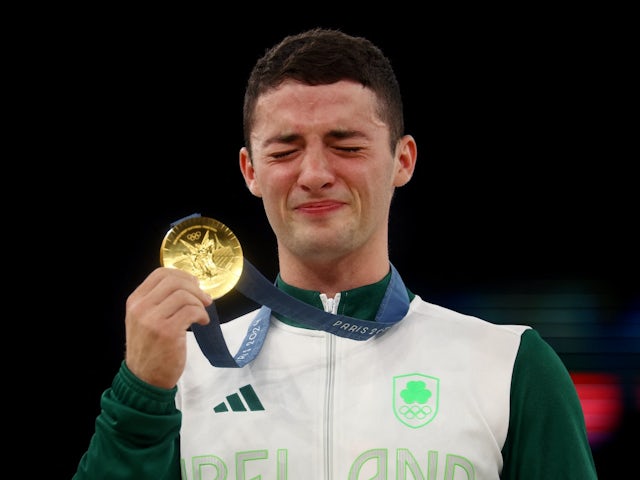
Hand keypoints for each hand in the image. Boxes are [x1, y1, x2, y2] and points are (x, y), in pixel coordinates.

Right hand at [124, 267, 212, 388]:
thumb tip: (189, 284)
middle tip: (204, 298)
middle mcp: (141, 308)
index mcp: (135, 301)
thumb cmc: (150, 349)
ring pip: (184, 295)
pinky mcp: (167, 332)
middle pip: (174, 281)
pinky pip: (191, 311)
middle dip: (194, 287)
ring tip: (202, 314)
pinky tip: (202, 322)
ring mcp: (153, 320)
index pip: (160, 274)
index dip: (182, 275)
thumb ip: (159, 301)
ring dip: (199, 303)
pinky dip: (202, 314)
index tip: (194, 284)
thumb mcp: (144, 320)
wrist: (144, 379)